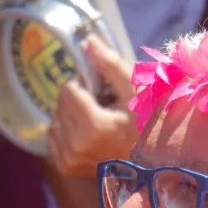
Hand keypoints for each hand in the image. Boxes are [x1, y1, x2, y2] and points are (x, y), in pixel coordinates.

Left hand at [48, 35, 139, 176]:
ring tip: (95, 119)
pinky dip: (65, 132)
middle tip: (100, 104)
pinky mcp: (68, 168)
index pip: (68, 90)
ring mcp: (71, 159)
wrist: (154, 163)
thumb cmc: (148, 125)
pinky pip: (53, 139)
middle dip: (76, 99)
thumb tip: (87, 40)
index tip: (100, 90)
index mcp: (94, 126)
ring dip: (70, 114)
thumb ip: (109, 65)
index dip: (83, 84)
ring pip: (54, 121)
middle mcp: (77, 145)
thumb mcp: (135, 91)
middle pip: (60, 105)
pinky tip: (85, 134)